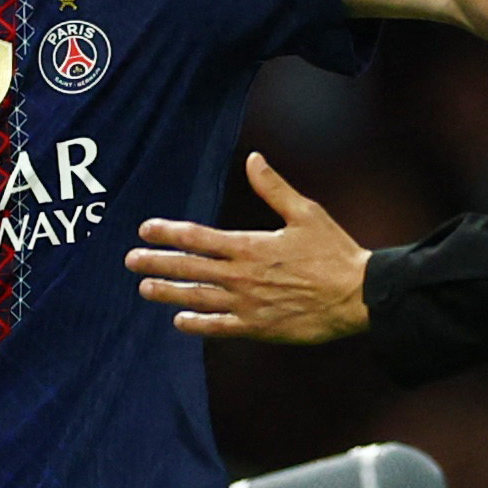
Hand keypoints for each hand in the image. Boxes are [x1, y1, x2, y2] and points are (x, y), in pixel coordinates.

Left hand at [129, 153, 372, 343]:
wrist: (357, 296)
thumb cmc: (334, 253)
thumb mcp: (305, 213)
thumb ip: (274, 188)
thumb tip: (253, 160)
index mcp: (250, 246)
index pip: (199, 237)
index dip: (169, 232)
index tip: (146, 229)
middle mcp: (242, 276)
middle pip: (190, 268)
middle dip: (157, 263)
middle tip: (131, 260)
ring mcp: (248, 304)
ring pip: (198, 297)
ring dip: (169, 292)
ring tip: (145, 289)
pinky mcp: (259, 328)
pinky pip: (220, 326)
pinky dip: (198, 324)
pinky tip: (180, 321)